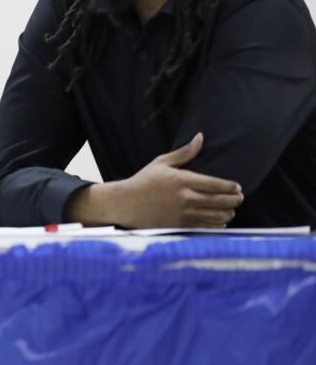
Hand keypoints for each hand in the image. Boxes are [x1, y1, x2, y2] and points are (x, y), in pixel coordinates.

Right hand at [71, 133, 243, 227]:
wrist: (126, 203)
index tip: (238, 187)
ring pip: (216, 216)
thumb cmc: (144, 181)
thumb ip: (184, 153)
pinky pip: (206, 227)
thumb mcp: (161, 163)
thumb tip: (200, 137)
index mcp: (181, 180)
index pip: (215, 184)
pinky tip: (220, 220)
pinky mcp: (180, 225)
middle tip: (239, 198)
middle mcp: (184, 197)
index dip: (230, 187)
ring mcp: (183, 213)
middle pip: (219, 201)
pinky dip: (217, 224)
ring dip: (228, 213)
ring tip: (231, 209)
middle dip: (234, 200)